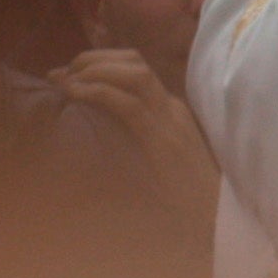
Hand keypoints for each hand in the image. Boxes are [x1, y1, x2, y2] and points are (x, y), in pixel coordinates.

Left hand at [53, 48, 223, 242]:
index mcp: (170, 111)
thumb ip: (133, 140)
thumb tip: (98, 131)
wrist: (215, 218)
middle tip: (62, 71)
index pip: (137, 69)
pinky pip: (129, 104)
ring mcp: (170, 121)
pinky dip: (99, 92)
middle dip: (94, 58)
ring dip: (95, 70)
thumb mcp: (154, 161)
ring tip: (67, 80)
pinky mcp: (163, 140)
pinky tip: (76, 95)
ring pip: (133, 74)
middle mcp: (171, 108)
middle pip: (134, 62)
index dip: (101, 61)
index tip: (69, 73)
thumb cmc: (184, 197)